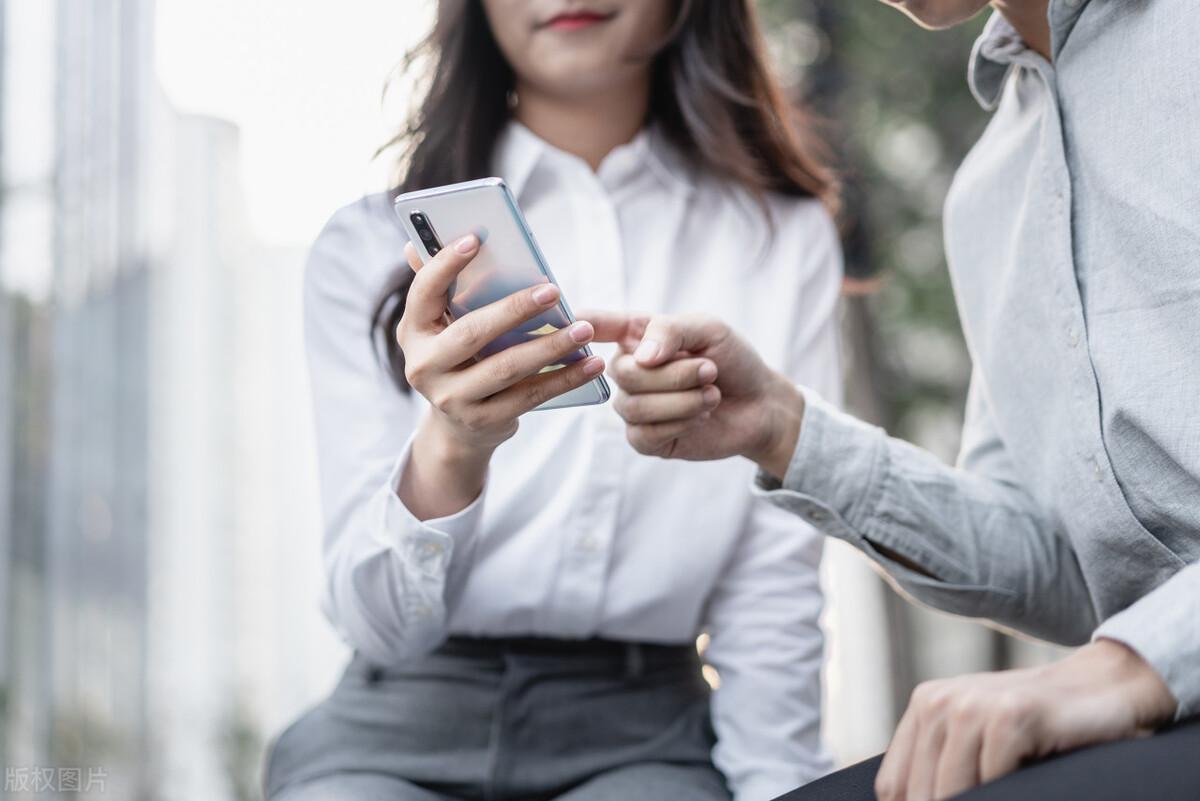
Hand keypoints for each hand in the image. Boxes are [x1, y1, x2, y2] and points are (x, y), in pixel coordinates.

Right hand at [396, 235, 604, 517]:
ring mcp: (451, 398)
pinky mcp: (483, 421)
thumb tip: (415, 243)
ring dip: (550, 347)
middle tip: (552, 290)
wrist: (457, 427)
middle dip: (514, 310)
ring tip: (584, 329)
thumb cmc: (458, 358)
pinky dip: (563, 379)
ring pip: (506, 368)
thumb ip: (439, 288)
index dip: (445, 265)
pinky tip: (590, 364)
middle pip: (471, 334)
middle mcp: (424, 367)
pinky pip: (529, 397)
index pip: (424, 293)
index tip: (476, 238)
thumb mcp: (442, 326)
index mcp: (414, 331)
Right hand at [589, 312, 802, 475]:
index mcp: (637, 337)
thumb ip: (670, 330)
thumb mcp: (709, 329)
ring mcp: (634, 406)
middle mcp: (629, 370)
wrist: (760, 404)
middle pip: (623, 372)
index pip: (599, 326)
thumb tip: (640, 357)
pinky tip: (700, 416)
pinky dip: (680, 423)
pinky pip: (644, 433)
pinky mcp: (646, 439)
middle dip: (674, 374)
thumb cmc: (732, 360)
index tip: (574, 319)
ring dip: (682, 400)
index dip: (583, 324)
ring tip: (711, 394)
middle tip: (710, 370)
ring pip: (634, 405)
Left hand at [875, 639, 1177, 800]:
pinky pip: (994, 784)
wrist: (1102, 688)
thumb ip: (942, 766)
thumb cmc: (1037, 726)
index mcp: (925, 705)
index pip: (893, 785)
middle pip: (921, 793)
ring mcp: (973, 706)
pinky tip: (1028, 787)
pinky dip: (1010, 797)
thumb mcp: (977, 738)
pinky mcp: (1010, 717)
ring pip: (953, 791)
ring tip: (1006, 800)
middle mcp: (940, 701)